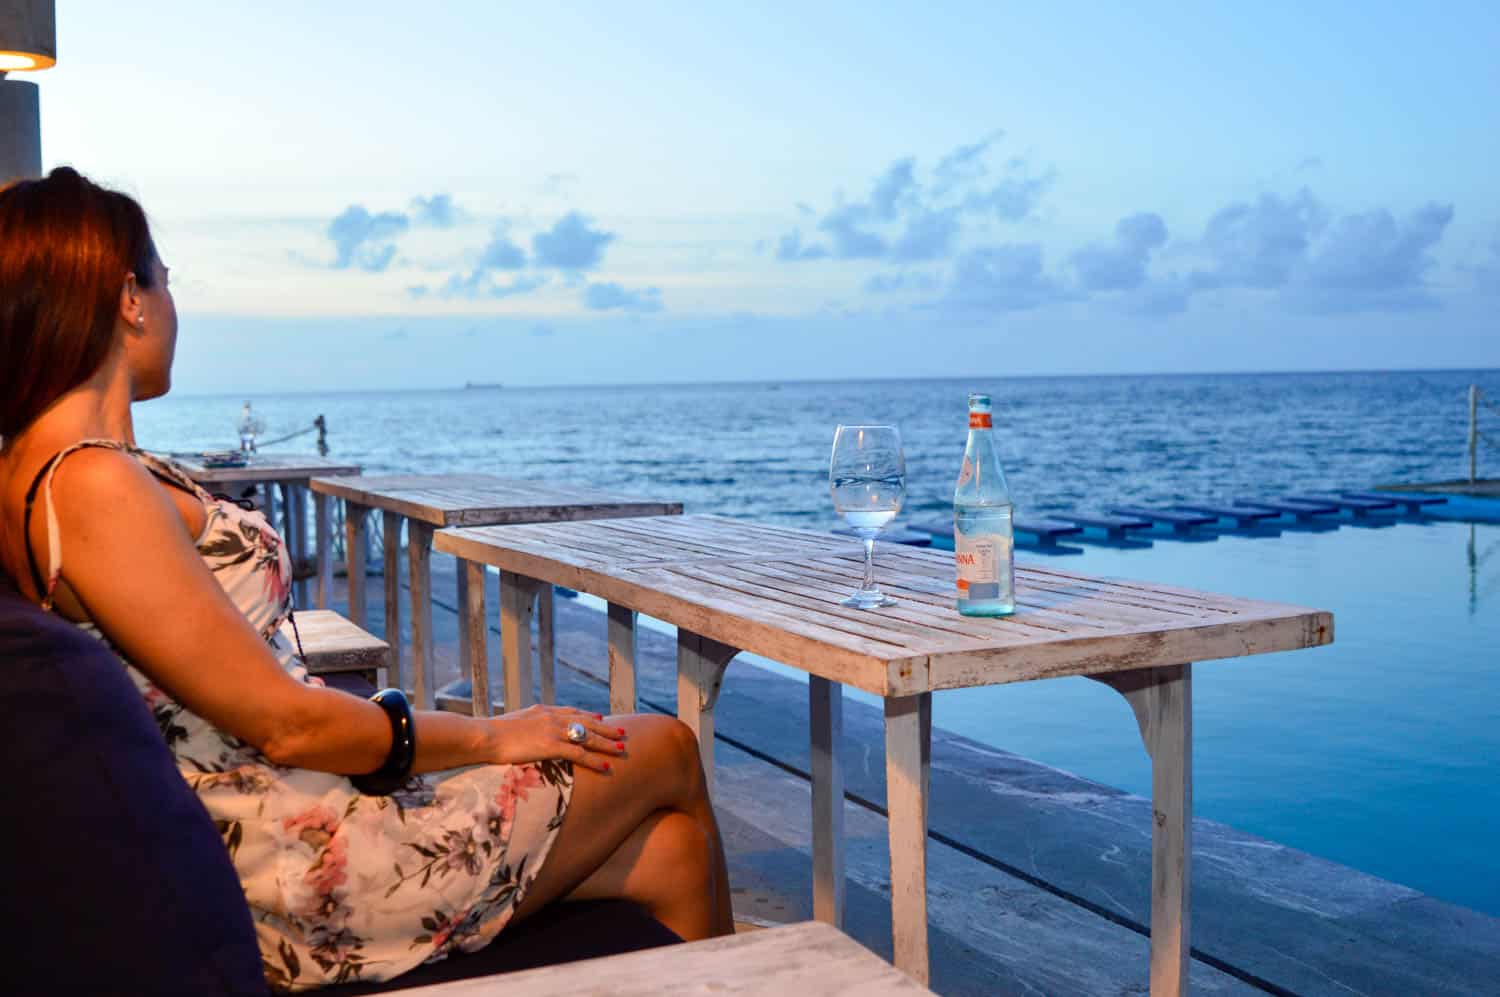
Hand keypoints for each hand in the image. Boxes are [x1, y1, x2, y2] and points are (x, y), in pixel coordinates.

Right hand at [487, 705, 626, 772]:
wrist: (485, 736)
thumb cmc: (491, 733)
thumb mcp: (511, 723)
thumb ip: (524, 725)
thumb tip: (524, 731)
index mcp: (542, 711)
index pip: (571, 712)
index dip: (587, 716)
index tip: (600, 718)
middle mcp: (552, 718)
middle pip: (586, 722)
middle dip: (606, 728)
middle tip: (622, 731)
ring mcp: (553, 731)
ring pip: (588, 737)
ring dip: (607, 743)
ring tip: (622, 748)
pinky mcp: (551, 746)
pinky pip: (580, 754)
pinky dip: (595, 760)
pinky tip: (607, 766)